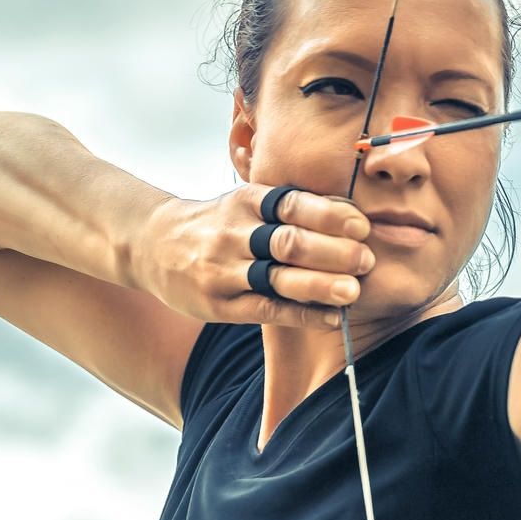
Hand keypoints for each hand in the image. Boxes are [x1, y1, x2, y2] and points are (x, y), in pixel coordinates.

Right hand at [132, 186, 374, 329]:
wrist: (153, 244)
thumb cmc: (221, 223)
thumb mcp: (248, 203)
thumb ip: (293, 207)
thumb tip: (352, 210)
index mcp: (247, 202)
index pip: (293, 204)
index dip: (330, 215)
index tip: (362, 226)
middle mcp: (234, 233)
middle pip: (288, 242)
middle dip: (332, 252)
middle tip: (367, 260)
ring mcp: (223, 270)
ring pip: (277, 279)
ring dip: (319, 285)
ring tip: (353, 291)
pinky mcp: (218, 304)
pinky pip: (265, 310)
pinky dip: (302, 315)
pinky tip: (332, 318)